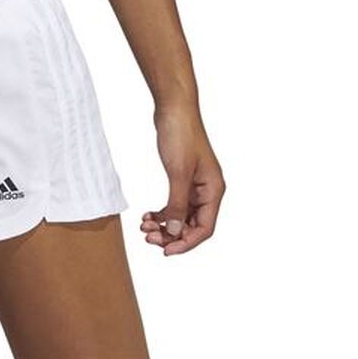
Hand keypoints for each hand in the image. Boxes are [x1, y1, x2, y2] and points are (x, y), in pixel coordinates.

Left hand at [140, 101, 224, 254]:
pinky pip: (175, 203)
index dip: (186, 243)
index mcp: (213, 191)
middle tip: (148, 237)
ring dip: (165, 224)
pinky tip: (148, 214)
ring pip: (182, 216)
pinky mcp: (183, 177)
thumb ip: (177, 204)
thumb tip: (175, 232)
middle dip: (171, 234)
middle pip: (192, 225)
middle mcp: (208, 191)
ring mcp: (195, 184)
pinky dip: (163, 212)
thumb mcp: (178, 172)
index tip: (165, 251)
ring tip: (144, 227)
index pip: (204, 229)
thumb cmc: (181, 135)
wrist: (174, 107)